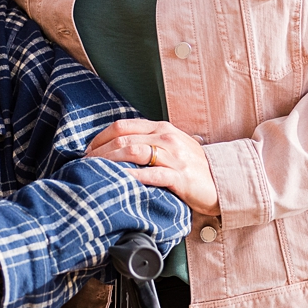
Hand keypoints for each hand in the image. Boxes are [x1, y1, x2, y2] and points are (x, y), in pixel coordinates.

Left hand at [83, 116, 220, 215]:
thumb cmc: (193, 166)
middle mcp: (165, 137)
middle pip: (123, 138)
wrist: (223, 181)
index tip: (86, 151)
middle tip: (84, 165)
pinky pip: (152, 174)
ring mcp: (173, 156)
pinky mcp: (180, 177)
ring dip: (109, 162)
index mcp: (161, 128)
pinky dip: (133, 176)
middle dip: (99, 151)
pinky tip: (120, 181)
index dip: (100, 137)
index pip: (122, 125)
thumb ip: (149, 143)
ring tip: (94, 172)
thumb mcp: (171, 146)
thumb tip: (118, 149)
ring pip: (133, 152)